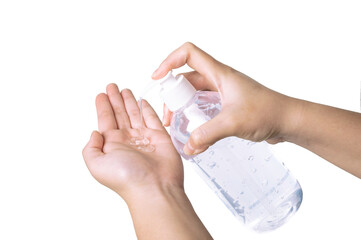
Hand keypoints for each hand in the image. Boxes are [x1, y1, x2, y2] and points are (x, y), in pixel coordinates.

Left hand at [82, 85, 182, 201]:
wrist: (154, 187)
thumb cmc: (126, 178)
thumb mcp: (96, 164)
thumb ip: (90, 148)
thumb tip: (95, 133)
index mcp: (112, 144)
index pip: (105, 120)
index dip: (103, 106)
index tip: (101, 94)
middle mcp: (127, 140)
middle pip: (119, 114)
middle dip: (115, 100)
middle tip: (111, 86)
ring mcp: (144, 138)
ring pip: (134, 114)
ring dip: (129, 101)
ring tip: (124, 90)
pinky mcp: (160, 137)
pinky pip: (152, 118)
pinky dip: (147, 109)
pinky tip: (142, 101)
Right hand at [152, 42, 300, 154]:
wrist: (288, 120)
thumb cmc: (268, 111)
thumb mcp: (233, 122)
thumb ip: (208, 134)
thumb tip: (188, 146)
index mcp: (220, 74)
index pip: (189, 54)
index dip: (169, 61)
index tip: (158, 78)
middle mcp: (220, 80)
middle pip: (186, 77)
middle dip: (173, 93)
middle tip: (168, 114)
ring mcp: (223, 92)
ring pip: (194, 93)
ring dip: (182, 105)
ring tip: (175, 123)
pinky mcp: (227, 105)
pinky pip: (204, 105)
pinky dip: (195, 114)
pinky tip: (193, 130)